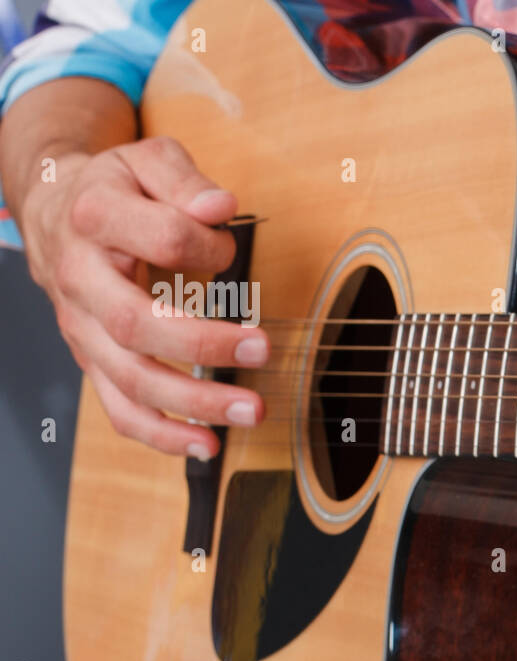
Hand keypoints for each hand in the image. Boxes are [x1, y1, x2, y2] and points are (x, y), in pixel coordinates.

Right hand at [21, 136, 266, 457]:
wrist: (56, 212)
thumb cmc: (116, 190)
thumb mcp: (147, 160)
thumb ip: (184, 179)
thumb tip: (219, 207)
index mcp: (97, 219)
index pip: (162, 237)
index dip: (208, 244)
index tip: (230, 246)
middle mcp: (82, 280)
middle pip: (136, 325)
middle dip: (203, 346)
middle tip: (262, 350)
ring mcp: (85, 329)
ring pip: (130, 379)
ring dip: (194, 404)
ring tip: (250, 410)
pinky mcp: (93, 361)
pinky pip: (121, 409)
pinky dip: (162, 436)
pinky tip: (206, 445)